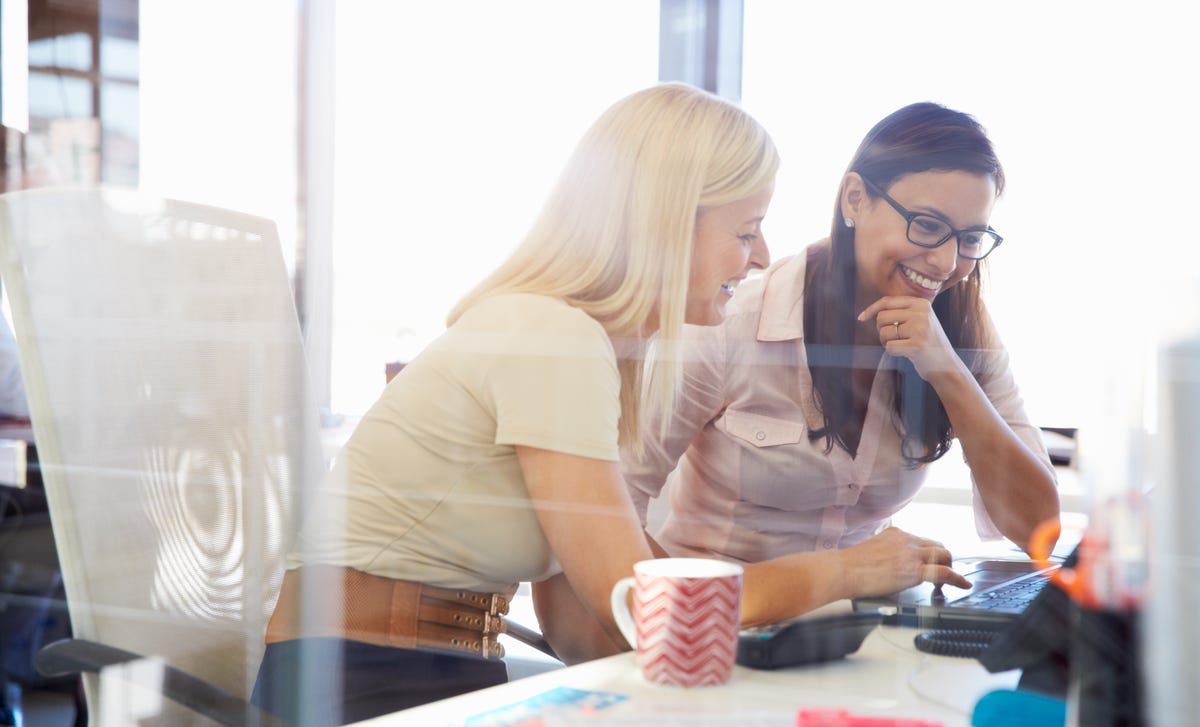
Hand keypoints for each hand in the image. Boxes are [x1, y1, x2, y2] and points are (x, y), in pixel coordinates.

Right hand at [837, 527, 970, 596]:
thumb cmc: (849, 565)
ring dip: (950, 567)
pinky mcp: (914, 571)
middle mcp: (906, 540)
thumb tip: (888, 564)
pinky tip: (963, 584)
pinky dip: (957, 578)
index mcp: (895, 534)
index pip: (921, 540)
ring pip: (944, 555)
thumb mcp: (871, 549)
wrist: (842, 570)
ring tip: (951, 579)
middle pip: (937, 545)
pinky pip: (944, 572)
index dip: (929, 552)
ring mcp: (911, 554)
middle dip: (944, 558)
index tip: (930, 560)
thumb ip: (884, 552)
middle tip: (943, 570)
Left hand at [857, 296, 963, 382]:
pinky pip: (889, 347)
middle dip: (881, 329)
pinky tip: (905, 353)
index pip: (887, 301)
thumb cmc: (927, 342)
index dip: (871, 309)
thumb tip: (870, 312)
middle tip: (894, 338)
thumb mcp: (919, 320)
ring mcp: (920, 328)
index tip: (861, 318)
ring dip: (886, 342)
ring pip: (884, 332)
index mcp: (921, 303)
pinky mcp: (917, 345)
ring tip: (902, 345)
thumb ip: (901, 311)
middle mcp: (921, 313)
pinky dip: (892, 351)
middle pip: (882, 317)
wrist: (946, 365)